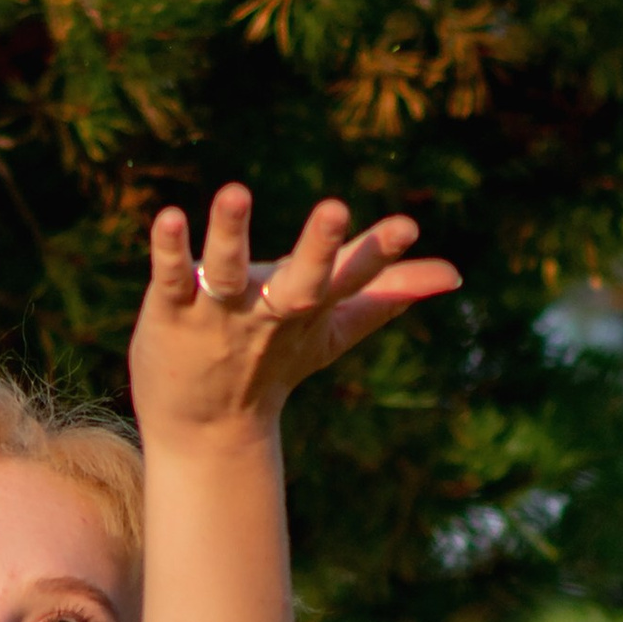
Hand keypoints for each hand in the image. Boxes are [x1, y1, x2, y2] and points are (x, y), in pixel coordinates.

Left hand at [129, 182, 458, 442]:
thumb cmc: (271, 364)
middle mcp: (267, 312)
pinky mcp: (170, 311)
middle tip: (335, 208)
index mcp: (309, 310)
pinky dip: (169, 250)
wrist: (200, 429)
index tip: (407, 228)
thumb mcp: (330, 330)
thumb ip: (386, 295)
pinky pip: (170, 278)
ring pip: (225, 271)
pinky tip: (168, 217)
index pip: (349, 281)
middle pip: (299, 282)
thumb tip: (453, 275)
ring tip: (234, 192)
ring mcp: (217, 314)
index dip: (378, 255)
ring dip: (229, 233)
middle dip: (318, 249)